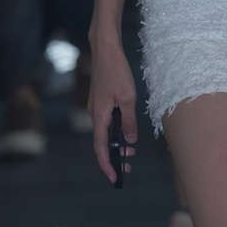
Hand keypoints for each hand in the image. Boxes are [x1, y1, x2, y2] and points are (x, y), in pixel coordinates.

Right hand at [89, 37, 137, 184]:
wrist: (105, 50)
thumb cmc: (116, 71)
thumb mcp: (128, 98)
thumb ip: (129, 121)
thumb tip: (129, 140)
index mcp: (99, 116)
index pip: (100, 147)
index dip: (107, 164)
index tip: (115, 177)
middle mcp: (94, 114)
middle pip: (101, 142)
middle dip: (114, 157)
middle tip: (129, 167)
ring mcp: (96, 107)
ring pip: (104, 132)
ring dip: (116, 143)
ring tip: (131, 151)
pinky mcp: (100, 101)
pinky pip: (106, 122)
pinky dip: (115, 131)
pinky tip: (126, 131)